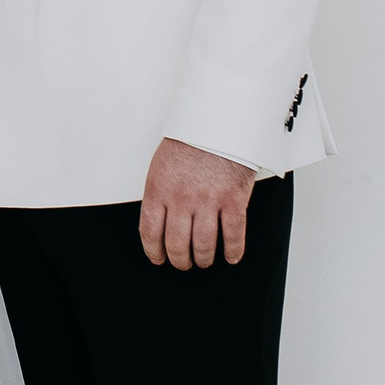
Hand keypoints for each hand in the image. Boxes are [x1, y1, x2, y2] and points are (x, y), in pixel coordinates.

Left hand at [140, 138, 255, 269]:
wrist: (220, 121)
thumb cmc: (191, 139)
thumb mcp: (161, 164)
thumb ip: (160, 193)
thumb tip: (159, 220)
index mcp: (159, 190)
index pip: (150, 233)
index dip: (154, 252)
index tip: (159, 259)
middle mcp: (181, 199)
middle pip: (177, 244)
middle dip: (180, 260)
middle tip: (184, 263)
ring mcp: (208, 201)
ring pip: (203, 246)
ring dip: (204, 259)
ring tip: (205, 261)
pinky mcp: (233, 200)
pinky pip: (233, 236)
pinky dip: (232, 251)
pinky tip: (231, 256)